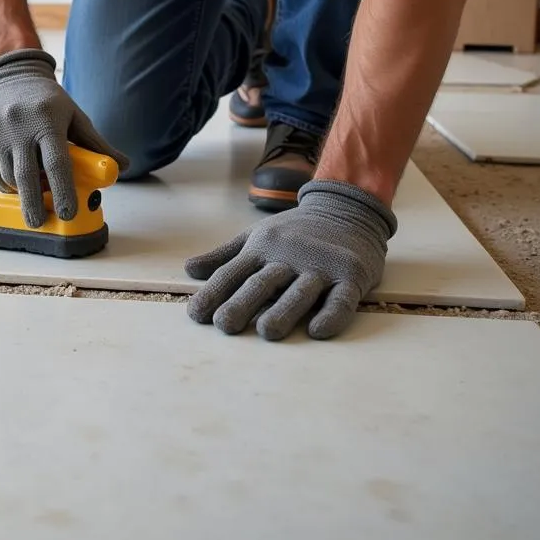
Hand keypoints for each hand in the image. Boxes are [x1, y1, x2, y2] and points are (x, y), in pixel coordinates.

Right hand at [0, 48, 128, 228]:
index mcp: (46, 120)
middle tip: (38, 223)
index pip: (56, 163)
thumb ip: (96, 144)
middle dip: (32, 205)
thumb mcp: (74, 116)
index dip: (62, 191)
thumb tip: (121, 167)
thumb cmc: (48, 100)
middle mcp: (16, 125)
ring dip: (18, 189)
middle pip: (25, 177)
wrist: (11, 76)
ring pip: (4, 176)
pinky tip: (10, 168)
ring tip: (28, 186)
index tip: (67, 213)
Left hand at [184, 180, 396, 340]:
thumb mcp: (256, 237)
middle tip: (224, 325)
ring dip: (283, 311)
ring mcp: (320, 266)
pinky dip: (330, 315)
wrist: (345, 207)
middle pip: (262, 282)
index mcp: (262, 248)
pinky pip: (341, 299)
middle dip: (242, 303)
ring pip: (299, 292)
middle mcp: (288, 256)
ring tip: (266, 331)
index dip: (214, 293)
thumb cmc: (294, 231)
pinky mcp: (351, 275)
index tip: (196, 315)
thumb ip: (224, 257)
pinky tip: (317, 331)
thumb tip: (189, 270)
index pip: (233, 272)